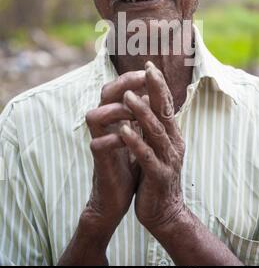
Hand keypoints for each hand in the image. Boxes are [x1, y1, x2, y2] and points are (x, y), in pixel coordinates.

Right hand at [85, 70, 145, 232]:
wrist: (118, 197)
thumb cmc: (130, 163)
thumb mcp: (139, 135)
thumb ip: (142, 115)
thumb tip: (154, 92)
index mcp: (115, 116)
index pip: (119, 87)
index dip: (133, 77)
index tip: (152, 70)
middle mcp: (105, 124)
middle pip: (104, 94)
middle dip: (124, 84)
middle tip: (143, 79)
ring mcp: (99, 140)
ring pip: (95, 115)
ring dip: (117, 110)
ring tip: (137, 113)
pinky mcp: (98, 160)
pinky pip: (98, 144)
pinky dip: (114, 139)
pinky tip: (128, 139)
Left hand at [120, 61, 185, 233]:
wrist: (164, 212)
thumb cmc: (156, 176)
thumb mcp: (157, 147)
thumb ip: (153, 126)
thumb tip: (144, 102)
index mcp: (172, 135)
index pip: (166, 105)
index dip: (159, 84)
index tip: (149, 65)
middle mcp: (173, 143)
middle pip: (166, 111)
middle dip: (156, 89)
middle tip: (148, 69)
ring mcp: (168, 159)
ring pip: (156, 131)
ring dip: (142, 112)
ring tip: (128, 96)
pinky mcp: (158, 176)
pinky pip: (146, 156)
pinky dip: (135, 141)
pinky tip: (123, 130)